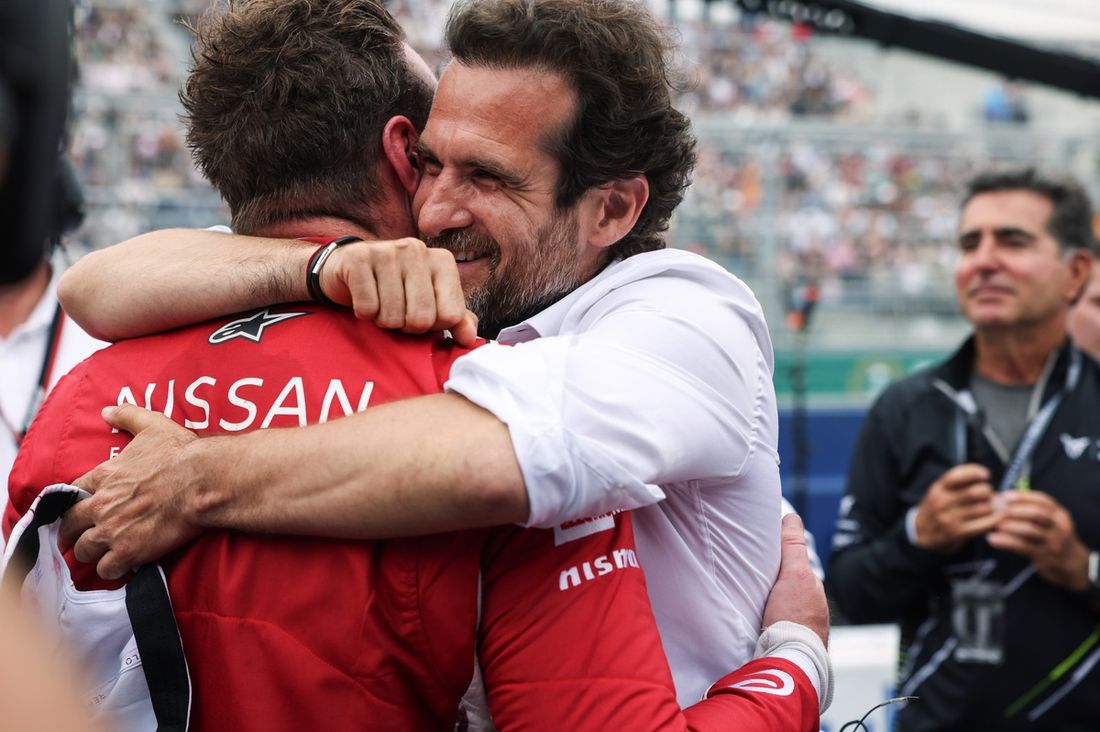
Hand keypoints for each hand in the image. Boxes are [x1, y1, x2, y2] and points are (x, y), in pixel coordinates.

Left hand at [58, 405, 203, 579]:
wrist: (202, 481)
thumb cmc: (180, 454)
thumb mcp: (153, 425)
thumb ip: (128, 416)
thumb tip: (108, 410)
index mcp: (104, 476)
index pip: (71, 493)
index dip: (72, 503)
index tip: (76, 510)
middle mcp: (101, 504)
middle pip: (69, 526)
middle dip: (70, 534)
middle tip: (75, 539)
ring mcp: (113, 530)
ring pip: (84, 551)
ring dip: (90, 553)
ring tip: (99, 555)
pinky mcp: (129, 550)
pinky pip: (106, 569)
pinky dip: (110, 569)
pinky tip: (119, 567)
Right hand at [321, 238, 478, 345]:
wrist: (348, 269)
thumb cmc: (396, 289)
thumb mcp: (430, 302)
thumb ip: (455, 319)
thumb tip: (469, 338)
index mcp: (442, 260)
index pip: (451, 316)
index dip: (433, 326)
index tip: (420, 314)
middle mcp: (417, 249)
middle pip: (422, 318)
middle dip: (406, 326)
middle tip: (397, 312)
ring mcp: (387, 250)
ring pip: (393, 316)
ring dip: (383, 320)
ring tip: (380, 304)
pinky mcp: (359, 258)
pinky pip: (367, 307)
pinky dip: (364, 313)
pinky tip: (364, 299)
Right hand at [764, 513, 828, 645]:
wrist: (791, 661)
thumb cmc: (794, 617)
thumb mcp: (794, 574)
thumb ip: (792, 547)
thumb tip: (792, 517)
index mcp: (814, 590)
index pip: (797, 567)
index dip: (781, 558)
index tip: (762, 551)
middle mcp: (813, 610)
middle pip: (791, 587)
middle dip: (777, 581)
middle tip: (753, 576)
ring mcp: (803, 629)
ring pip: (786, 607)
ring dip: (773, 602)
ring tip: (752, 599)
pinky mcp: (791, 645)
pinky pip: (780, 625)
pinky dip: (771, 620)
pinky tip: (758, 622)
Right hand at [913, 463, 996, 552]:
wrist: (921, 533)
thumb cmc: (936, 508)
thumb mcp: (940, 490)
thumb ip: (958, 482)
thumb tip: (984, 476)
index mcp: (938, 488)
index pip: (957, 476)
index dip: (975, 472)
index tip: (985, 474)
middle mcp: (942, 502)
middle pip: (975, 492)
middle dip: (988, 491)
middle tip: (990, 494)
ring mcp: (949, 518)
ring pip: (982, 508)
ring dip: (993, 506)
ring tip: (993, 506)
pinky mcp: (958, 533)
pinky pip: (984, 524)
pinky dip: (994, 520)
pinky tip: (996, 517)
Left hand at [987, 489, 1090, 591]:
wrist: (1073, 566)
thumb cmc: (1053, 539)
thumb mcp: (1051, 523)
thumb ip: (1033, 512)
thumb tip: (1002, 500)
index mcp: (1060, 515)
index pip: (1043, 500)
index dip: (1023, 496)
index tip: (1005, 495)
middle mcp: (1059, 527)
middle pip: (1037, 513)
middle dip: (1015, 510)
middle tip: (996, 510)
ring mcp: (1053, 543)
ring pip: (1030, 530)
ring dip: (1010, 525)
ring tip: (994, 524)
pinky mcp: (1044, 556)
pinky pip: (1023, 547)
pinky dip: (1006, 542)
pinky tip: (992, 539)